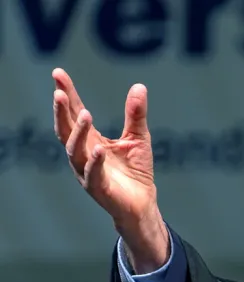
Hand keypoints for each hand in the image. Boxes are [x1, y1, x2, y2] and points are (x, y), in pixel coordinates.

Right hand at [52, 68, 167, 272]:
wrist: (142, 204)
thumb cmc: (135, 171)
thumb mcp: (138, 137)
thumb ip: (135, 114)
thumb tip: (139, 86)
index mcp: (90, 139)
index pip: (74, 113)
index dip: (67, 93)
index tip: (58, 73)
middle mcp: (83, 153)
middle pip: (66, 129)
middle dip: (62, 111)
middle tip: (60, 92)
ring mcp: (87, 171)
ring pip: (75, 151)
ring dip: (79, 132)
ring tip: (86, 114)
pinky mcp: (98, 188)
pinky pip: (93, 174)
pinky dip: (94, 161)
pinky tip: (99, 148)